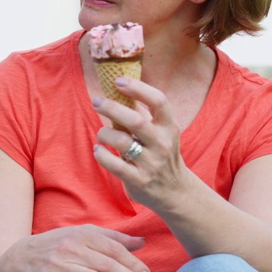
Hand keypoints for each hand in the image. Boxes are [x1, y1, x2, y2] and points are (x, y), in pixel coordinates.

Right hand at [4, 224, 152, 271]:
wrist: (22, 257)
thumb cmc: (60, 245)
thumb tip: (143, 242)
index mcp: (83, 235)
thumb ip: (113, 238)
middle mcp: (71, 248)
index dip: (132, 263)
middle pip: (105, 264)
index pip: (113, 249)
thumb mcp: (84, 235)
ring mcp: (58, 265)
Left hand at [92, 76, 187, 208]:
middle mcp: (162, 143)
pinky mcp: (139, 180)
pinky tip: (98, 150)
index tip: (118, 81)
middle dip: (112, 108)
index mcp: (168, 127)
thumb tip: (116, 90)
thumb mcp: (159, 133)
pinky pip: (114, 164)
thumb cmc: (160, 153)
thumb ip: (140, 115)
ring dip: (105, 133)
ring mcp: (151, 163)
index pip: (159, 101)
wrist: (174, 191)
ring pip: (122, 142)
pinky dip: (101, 155)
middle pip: (136, 120)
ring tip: (102, 133)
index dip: (138, 88)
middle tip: (97, 101)